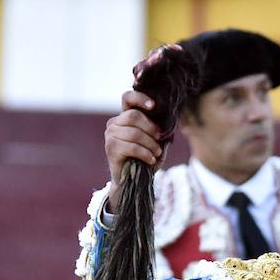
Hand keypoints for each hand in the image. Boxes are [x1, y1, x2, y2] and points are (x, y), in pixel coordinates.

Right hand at [104, 89, 164, 209]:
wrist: (131, 182)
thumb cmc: (144, 160)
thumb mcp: (156, 144)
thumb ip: (161, 133)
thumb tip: (169, 128)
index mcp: (125, 117)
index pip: (128, 98)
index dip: (140, 98)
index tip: (153, 106)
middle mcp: (114, 123)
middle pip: (133, 116)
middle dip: (150, 128)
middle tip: (159, 139)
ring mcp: (110, 135)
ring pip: (134, 133)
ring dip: (150, 144)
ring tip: (156, 153)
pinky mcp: (110, 148)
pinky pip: (132, 147)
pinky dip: (145, 154)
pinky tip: (151, 160)